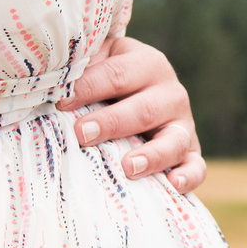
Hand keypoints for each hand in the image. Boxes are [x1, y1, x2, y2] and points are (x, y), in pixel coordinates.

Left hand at [59, 35, 207, 191]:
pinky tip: (172, 185)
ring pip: (173, 140)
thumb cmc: (108, 80)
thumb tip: (49, 82)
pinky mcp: (191, 152)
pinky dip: (188, 176)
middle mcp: (170, 93)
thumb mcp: (99, 62)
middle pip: (141, 110)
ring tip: (128, 167)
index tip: (60, 102)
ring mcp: (183, 124)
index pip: (116, 75)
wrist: (142, 93)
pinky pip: (197, 166)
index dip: (87, 88)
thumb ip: (81, 68)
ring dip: (151, 154)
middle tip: (81, 135)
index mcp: (146, 64)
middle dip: (111, 123)